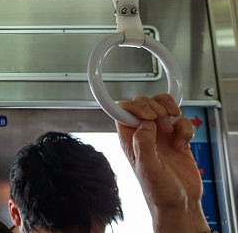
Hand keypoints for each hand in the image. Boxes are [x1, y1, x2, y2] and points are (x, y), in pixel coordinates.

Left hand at [116, 94, 209, 232]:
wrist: (181, 205)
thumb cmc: (159, 192)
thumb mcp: (147, 168)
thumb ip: (143, 144)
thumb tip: (144, 124)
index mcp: (130, 139)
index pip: (124, 111)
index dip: (135, 107)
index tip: (148, 115)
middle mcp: (144, 135)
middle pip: (144, 104)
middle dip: (154, 107)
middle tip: (161, 120)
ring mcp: (161, 136)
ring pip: (162, 107)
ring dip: (169, 111)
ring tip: (171, 125)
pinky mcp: (177, 139)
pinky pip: (181, 121)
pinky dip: (185, 128)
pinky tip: (182, 144)